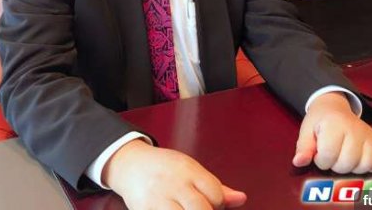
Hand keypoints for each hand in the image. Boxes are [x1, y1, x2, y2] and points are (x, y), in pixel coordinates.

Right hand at [103, 139, 246, 209]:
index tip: (210, 203)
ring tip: (185, 209)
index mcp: (187, 170)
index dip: (217, 203)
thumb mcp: (191, 170)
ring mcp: (157, 199)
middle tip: (200, 209)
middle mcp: (172, 183)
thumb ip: (216, 187)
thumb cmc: (164, 168)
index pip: (215, 194)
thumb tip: (241, 199)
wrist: (130, 165)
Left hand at [292, 92, 371, 173]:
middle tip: (331, 154)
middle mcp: (355, 129)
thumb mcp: (306, 131)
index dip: (320, 160)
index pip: (328, 155)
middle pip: (347, 163)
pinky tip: (360, 159)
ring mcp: (369, 135)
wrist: (334, 107)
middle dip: (335, 165)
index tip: (319, 153)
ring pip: (365, 166)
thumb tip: (299, 162)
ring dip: (352, 167)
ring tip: (343, 157)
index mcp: (334, 124)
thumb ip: (303, 147)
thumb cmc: (319, 121)